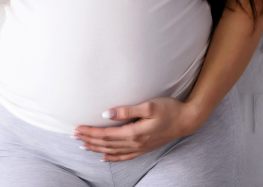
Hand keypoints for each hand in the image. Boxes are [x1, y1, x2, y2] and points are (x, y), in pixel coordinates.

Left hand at [74, 97, 203, 161]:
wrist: (187, 120)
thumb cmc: (170, 109)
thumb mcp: (149, 105)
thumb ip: (127, 110)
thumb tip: (106, 114)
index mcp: (134, 133)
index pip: (106, 134)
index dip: (90, 132)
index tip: (77, 128)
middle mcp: (135, 143)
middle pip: (106, 144)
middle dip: (89, 140)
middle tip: (74, 136)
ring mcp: (140, 148)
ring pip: (112, 151)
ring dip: (96, 149)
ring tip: (83, 146)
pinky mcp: (145, 148)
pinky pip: (124, 157)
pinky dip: (112, 158)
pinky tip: (104, 158)